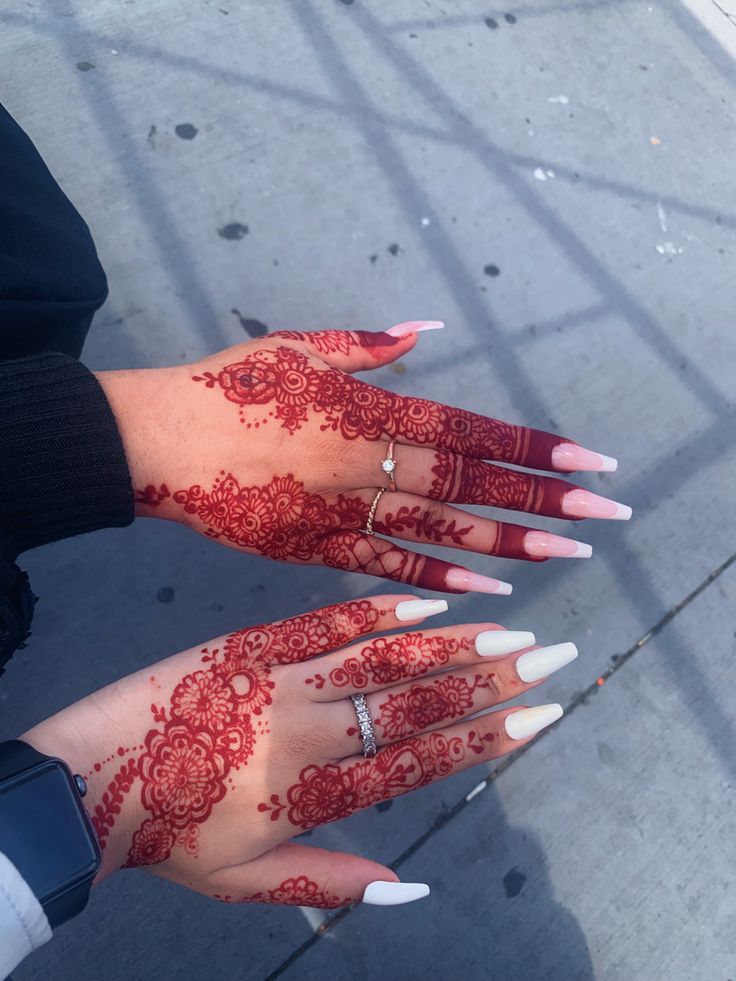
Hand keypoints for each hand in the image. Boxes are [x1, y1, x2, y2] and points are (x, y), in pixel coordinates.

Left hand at [23, 595, 575, 907]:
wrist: (90, 776)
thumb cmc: (169, 836)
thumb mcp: (248, 881)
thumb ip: (332, 881)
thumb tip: (413, 887)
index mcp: (315, 794)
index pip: (418, 760)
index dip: (485, 737)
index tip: (539, 714)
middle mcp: (310, 732)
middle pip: (415, 703)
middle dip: (490, 679)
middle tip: (548, 653)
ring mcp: (282, 681)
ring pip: (380, 658)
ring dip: (448, 642)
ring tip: (507, 624)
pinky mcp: (253, 646)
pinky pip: (323, 625)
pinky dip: (374, 612)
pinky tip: (422, 600)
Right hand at [97, 323, 628, 595]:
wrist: (153, 442)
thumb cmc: (226, 385)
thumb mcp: (297, 344)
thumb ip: (368, 343)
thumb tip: (427, 329)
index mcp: (363, 407)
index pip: (468, 432)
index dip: (532, 448)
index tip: (591, 461)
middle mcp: (362, 463)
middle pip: (467, 486)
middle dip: (543, 501)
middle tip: (608, 516)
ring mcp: (337, 512)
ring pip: (436, 534)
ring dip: (506, 545)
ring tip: (567, 556)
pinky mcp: (310, 550)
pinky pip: (384, 568)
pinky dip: (436, 579)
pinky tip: (485, 590)